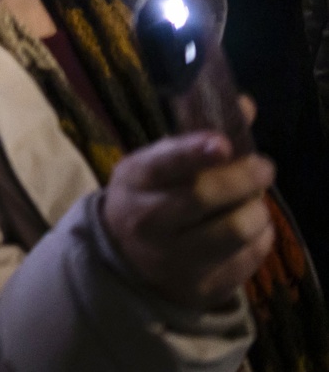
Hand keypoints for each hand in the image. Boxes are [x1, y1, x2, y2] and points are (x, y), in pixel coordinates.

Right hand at [100, 129, 277, 308]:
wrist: (125, 257)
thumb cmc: (150, 196)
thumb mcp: (158, 163)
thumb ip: (200, 135)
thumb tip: (245, 104)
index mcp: (135, 180)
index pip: (164, 164)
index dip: (194, 153)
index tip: (223, 144)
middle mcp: (148, 220)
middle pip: (205, 197)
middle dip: (245, 178)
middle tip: (265, 167)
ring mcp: (172, 257)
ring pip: (234, 232)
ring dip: (258, 212)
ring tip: (256, 203)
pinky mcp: (199, 286)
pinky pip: (247, 260)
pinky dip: (259, 240)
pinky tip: (250, 231)